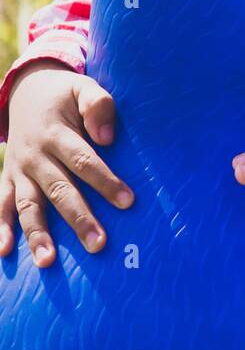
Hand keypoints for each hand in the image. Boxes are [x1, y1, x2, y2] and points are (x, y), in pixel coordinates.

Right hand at [0, 61, 133, 268]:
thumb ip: (97, 105)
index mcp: (56, 133)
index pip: (84, 161)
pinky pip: (2, 205)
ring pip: (28, 205)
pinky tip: (4, 253)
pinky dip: (1, 229)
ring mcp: (19, 170)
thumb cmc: (64, 95)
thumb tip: (106, 137)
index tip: (127, 201)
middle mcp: (36, 155)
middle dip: (78, 218)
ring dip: (37, 234)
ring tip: (47, 262)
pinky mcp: (8, 178)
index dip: (105, 181)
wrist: (26, 90)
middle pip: (58, 190)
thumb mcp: (82, 87)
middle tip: (98, 244)